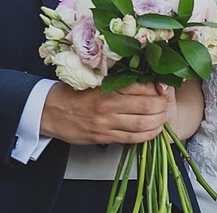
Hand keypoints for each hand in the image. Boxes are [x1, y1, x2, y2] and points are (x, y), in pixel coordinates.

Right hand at [40, 81, 170, 146]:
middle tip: (166, 105)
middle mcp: (107, 103)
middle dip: (161, 106)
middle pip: (146, 104)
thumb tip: (142, 79)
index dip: (156, 87)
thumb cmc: (72, 93)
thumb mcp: (93, 79)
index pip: (139, 85)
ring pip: (141, 123)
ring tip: (163, 118)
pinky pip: (130, 138)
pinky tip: (154, 132)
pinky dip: (146, 136)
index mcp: (106, 85)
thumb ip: (115, 79)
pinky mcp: (103, 136)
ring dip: (158, 121)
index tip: (163, 88)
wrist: (50, 111)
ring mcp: (105, 122)